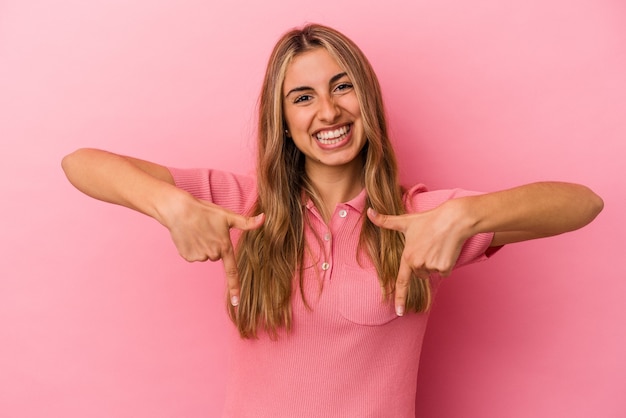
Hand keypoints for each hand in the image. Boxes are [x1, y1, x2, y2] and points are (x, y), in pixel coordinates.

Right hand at [163, 191, 264, 306]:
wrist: (179, 210)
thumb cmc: (205, 212)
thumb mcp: (227, 216)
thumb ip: (247, 222)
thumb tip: (264, 218)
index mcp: (224, 247)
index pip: (232, 271)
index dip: (234, 287)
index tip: (236, 302)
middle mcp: (212, 255)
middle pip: (217, 256)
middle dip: (214, 245)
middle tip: (207, 230)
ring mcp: (199, 257)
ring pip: (205, 255)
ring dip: (203, 246)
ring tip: (197, 231)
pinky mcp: (188, 256)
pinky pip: (194, 256)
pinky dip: (192, 247)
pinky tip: (189, 236)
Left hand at [367, 203, 468, 315]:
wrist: (454, 219)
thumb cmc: (429, 219)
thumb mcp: (405, 221)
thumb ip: (385, 221)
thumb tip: (368, 212)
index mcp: (408, 257)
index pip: (401, 282)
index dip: (399, 298)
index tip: (398, 312)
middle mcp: (419, 264)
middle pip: (419, 273)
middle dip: (423, 263)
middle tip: (428, 245)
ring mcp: (432, 267)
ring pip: (432, 272)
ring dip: (434, 263)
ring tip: (437, 245)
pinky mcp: (445, 268)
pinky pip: (443, 272)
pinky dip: (445, 264)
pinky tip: (446, 250)